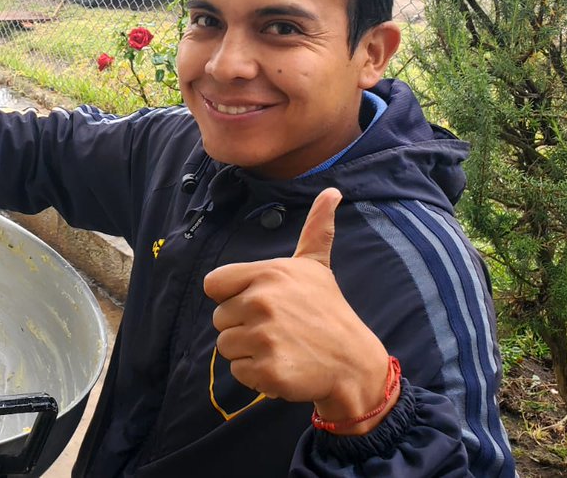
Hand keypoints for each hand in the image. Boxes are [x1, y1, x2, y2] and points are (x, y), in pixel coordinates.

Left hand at [203, 188, 394, 434]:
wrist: (353, 362)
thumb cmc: (327, 311)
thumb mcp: (316, 266)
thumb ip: (316, 229)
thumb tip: (332, 191)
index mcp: (267, 274)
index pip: (213, 284)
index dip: (232, 296)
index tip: (259, 302)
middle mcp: (262, 302)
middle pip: (219, 318)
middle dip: (242, 326)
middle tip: (278, 328)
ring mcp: (264, 337)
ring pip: (225, 347)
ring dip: (248, 351)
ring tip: (280, 346)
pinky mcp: (268, 370)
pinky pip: (238, 372)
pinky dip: (256, 375)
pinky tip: (283, 366)